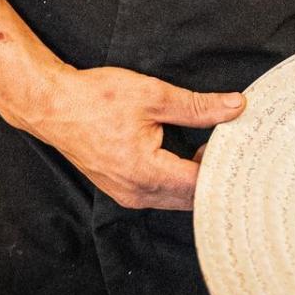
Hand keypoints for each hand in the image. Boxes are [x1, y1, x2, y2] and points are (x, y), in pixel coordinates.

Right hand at [27, 65, 243, 209]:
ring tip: (213, 149)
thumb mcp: (153, 95)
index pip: (200, 185)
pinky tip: (187, 155)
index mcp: (146, 173)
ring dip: (195, 179)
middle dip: (213, 176)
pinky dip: (177, 179)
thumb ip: (197, 106)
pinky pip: (159, 193)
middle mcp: (137, 193)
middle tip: (234, 149)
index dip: (224, 169)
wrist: (52, 106)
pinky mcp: (121, 188)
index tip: (242, 151)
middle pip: (191, 198)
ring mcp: (127, 194)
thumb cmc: (96, 99)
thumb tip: (235, 107)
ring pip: (176, 198)